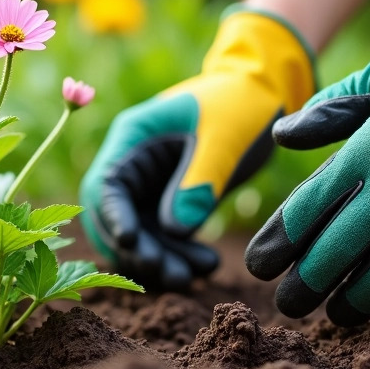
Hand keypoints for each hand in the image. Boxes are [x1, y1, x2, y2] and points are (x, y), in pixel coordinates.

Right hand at [81, 8, 313, 288]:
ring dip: (161, 258)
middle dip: (139, 250)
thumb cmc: (240, 103)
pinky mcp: (170, 201)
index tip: (134, 244)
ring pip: (139, 234)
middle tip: (174, 274)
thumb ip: (199, 180)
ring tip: (199, 274)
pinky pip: (163, 237)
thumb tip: (175, 229)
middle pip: (116, 218)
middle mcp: (133, 164)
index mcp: (133, 138)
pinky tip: (208, 264)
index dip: (115, 218)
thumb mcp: (222, 138)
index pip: (106, 185)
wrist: (263, 93)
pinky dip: (179, 253)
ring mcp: (150, 185)